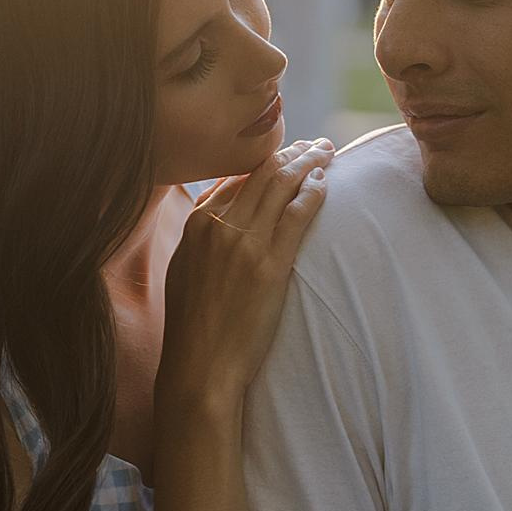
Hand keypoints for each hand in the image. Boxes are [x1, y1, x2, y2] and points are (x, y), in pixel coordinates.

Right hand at [159, 139, 332, 408]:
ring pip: (282, 185)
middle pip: (262, 174)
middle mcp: (219, 226)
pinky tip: (327, 181)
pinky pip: (298, 214)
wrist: (199, 366)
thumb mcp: (183, 271)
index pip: (236, 178)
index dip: (264, 162)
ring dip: (309, 163)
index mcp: (196, 224)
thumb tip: (214, 218)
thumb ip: (200, 238)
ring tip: (328, 151)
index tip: (285, 156)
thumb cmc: (192, 327)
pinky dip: (314, 191)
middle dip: (292, 153)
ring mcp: (245, 243)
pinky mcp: (270, 265)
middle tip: (316, 145)